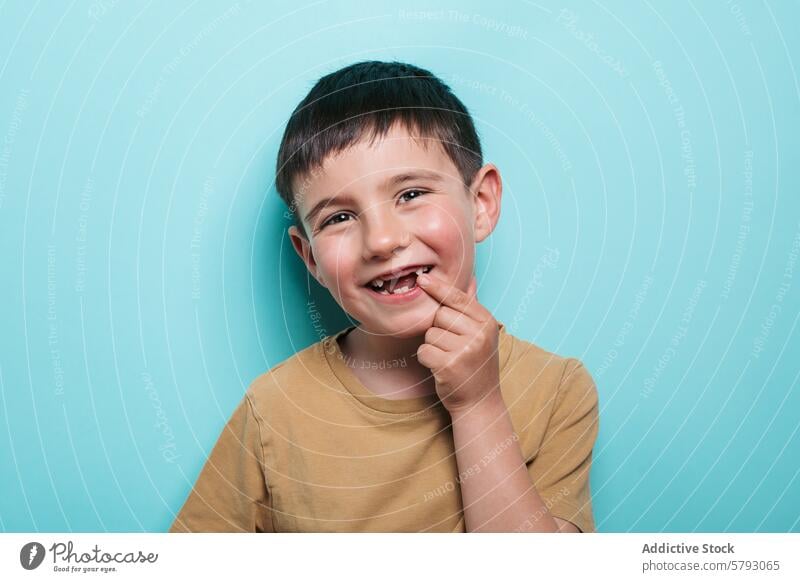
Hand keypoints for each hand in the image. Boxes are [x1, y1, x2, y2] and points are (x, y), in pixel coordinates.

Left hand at [415, 271, 500, 414]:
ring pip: (430, 333)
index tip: (422, 279)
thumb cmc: (475, 364)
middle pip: (440, 315)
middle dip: (438, 328)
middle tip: (452, 346)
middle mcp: (479, 334)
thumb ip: (472, 307)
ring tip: (448, 358)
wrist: (480, 401)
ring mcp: (465, 350)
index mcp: (487, 322)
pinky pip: (424, 350)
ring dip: (433, 346)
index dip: (438, 288)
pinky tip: (440, 368)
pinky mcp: (449, 365)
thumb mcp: (481, 334)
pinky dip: (427, 359)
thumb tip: (469, 278)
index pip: (458, 298)